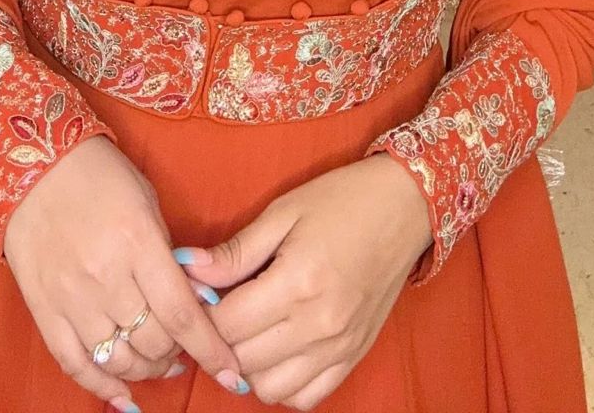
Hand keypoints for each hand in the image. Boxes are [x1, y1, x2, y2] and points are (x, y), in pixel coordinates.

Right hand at [2, 135, 248, 405]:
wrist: (33, 166)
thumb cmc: (99, 176)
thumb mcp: (146, 202)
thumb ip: (167, 254)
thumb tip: (195, 301)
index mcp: (137, 242)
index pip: (182, 313)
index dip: (211, 350)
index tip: (232, 372)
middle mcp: (105, 276)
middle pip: (152, 341)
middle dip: (178, 355)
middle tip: (187, 350)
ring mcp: (70, 298)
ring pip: (118, 358)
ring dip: (147, 370)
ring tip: (160, 363)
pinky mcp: (44, 310)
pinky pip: (75, 363)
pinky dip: (102, 385)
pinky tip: (123, 394)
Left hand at [179, 155, 433, 408]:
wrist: (406, 205)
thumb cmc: (342, 200)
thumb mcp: (284, 211)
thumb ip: (235, 250)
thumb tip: (187, 269)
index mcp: (297, 282)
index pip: (225, 324)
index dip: (203, 310)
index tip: (203, 292)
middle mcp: (319, 324)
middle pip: (242, 359)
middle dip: (222, 337)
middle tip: (224, 307)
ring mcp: (339, 346)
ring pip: (269, 388)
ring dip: (251, 364)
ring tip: (253, 328)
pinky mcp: (354, 355)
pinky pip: (307, 397)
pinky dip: (285, 383)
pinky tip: (281, 348)